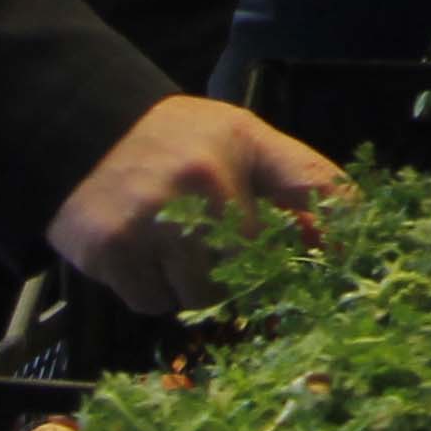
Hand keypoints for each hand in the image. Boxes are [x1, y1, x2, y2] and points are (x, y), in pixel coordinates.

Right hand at [47, 95, 356, 317]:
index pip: (298, 222)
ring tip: (174, 245)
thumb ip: (302, 181)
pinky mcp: (108, 253)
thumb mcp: (246, 139)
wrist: (81, 127)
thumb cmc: (178, 140)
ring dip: (193, 284)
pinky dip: (153, 290)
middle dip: (243, 272)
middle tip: (218, 249)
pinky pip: (153, 303)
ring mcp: (148, 223)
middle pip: (249, 273)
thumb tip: (350, 239)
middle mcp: (195, 189)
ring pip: (200, 297)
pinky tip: (142, 253)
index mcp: (238, 155)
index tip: (312, 279)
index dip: (306, 256)